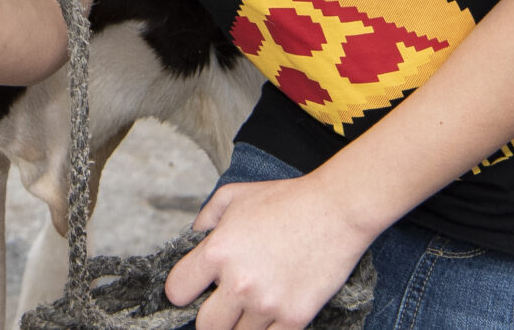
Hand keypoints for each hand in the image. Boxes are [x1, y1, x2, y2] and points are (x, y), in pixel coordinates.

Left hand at [164, 173, 378, 329]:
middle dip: (211, 316)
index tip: (193, 290)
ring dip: (242, 323)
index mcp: (218, 252)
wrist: (336, 210)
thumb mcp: (234, 196)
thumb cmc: (287, 200)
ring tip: (255, 302)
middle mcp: (238, 283)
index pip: (177, 291)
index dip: (183, 291)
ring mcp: (267, 305)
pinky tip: (272, 314)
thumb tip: (194, 237)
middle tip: (224, 304)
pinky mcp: (294, 318)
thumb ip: (205, 218)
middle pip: (205, 326)